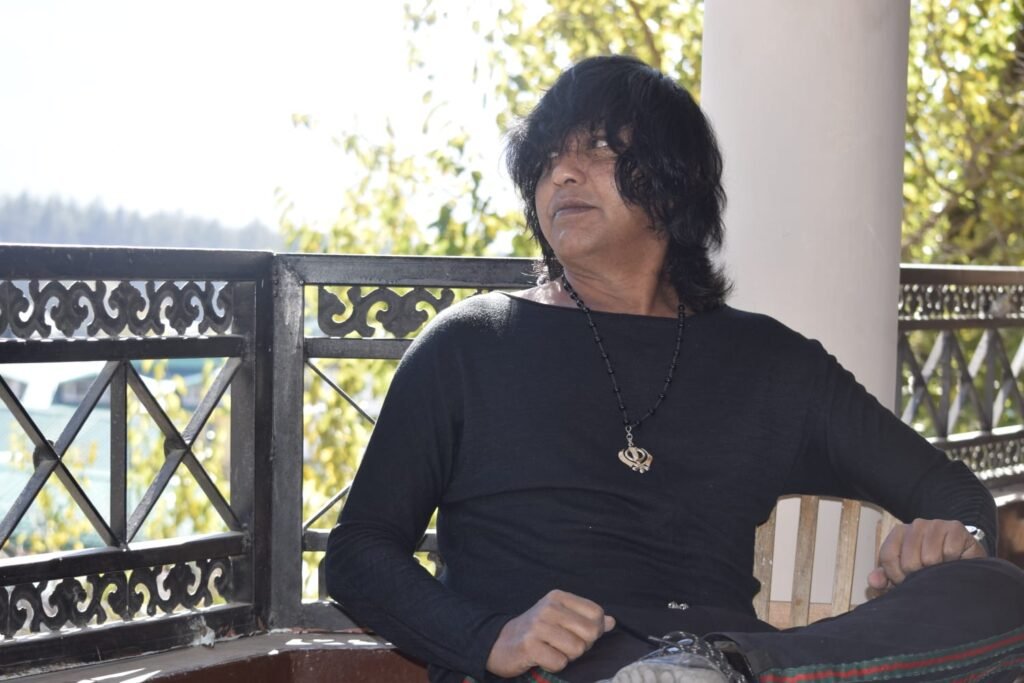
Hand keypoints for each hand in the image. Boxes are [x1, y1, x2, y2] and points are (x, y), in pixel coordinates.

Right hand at [486, 589, 614, 676]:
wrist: (501, 643)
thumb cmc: (537, 631)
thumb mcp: (561, 618)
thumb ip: (587, 619)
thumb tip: (612, 621)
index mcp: (558, 597)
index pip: (596, 613)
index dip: (594, 630)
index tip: (579, 635)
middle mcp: (549, 607)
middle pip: (589, 632)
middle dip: (582, 645)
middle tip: (564, 646)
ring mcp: (538, 626)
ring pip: (576, 649)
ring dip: (567, 657)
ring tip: (552, 650)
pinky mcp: (529, 645)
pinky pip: (560, 662)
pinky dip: (554, 665)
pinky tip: (543, 658)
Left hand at [868, 518, 986, 591]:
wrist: (965, 562)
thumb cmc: (931, 569)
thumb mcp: (906, 574)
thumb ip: (885, 578)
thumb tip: (873, 581)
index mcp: (899, 533)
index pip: (888, 557)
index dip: (896, 576)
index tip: (906, 583)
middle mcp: (916, 525)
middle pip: (909, 561)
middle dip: (918, 577)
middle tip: (929, 577)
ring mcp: (936, 524)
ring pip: (929, 558)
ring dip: (937, 572)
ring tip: (941, 570)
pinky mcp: (956, 528)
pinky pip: (949, 552)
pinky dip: (952, 563)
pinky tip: (954, 562)